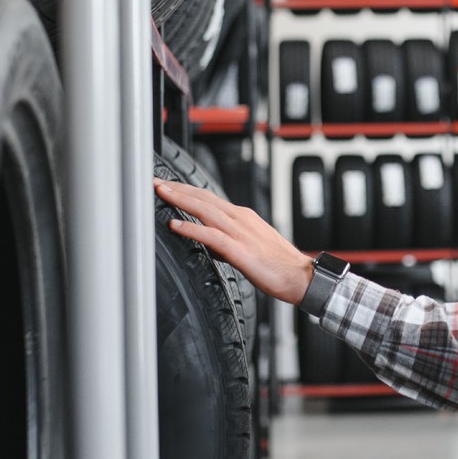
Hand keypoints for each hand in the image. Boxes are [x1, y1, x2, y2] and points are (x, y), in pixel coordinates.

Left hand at [154, 178, 315, 303]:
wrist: (302, 277)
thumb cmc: (280, 266)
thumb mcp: (250, 248)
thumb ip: (229, 243)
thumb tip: (211, 245)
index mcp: (244, 217)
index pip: (209, 198)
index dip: (187, 191)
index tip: (168, 186)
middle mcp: (241, 219)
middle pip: (204, 198)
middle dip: (178, 189)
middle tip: (155, 182)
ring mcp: (241, 233)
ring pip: (206, 211)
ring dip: (181, 200)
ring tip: (161, 194)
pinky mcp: (241, 250)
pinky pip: (211, 236)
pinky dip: (192, 228)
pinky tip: (175, 225)